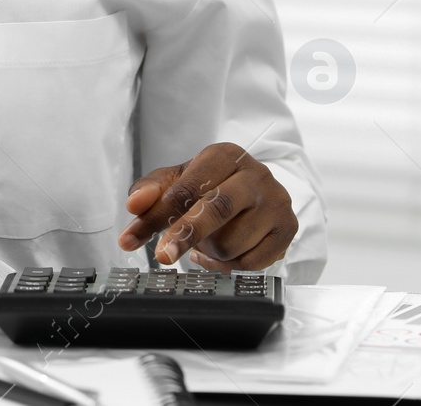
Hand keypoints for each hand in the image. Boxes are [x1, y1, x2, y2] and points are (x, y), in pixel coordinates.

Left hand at [116, 142, 296, 271]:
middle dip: (185, 235)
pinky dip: (229, 264)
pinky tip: (226, 250)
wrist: (256, 192)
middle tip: (162, 256)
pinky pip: (251, 263)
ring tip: (209, 238)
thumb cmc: (211, 185)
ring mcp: (277, 203)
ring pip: (231, 243)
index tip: (132, 238)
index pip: (187, 187)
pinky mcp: (288, 230)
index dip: (158, 215)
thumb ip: (150, 190)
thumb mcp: (177, 180)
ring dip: (210, 250)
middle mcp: (256, 175)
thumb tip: (134, 205)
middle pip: (217, 209)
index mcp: (225, 155)